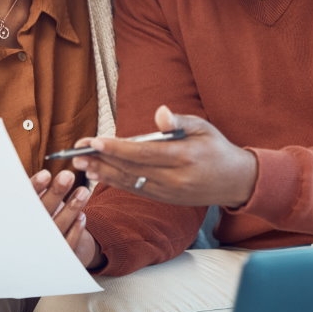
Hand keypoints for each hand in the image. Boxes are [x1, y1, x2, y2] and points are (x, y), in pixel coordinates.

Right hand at [31, 169, 101, 268]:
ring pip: (58, 227)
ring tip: (83, 191)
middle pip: (42, 211)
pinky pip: (67, 244)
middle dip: (55, 193)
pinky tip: (82, 216)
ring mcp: (43, 246)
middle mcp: (27, 232)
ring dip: (72, 208)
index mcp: (17, 215)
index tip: (46, 174)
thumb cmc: (35, 217)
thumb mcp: (30, 203)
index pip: (24, 200)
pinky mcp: (58, 256)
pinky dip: (75, 230)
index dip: (35, 187)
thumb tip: (41, 171)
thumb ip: (32, 190)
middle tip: (67, 176)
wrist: (38, 252)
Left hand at [71, 105, 257, 207]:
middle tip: (77, 152)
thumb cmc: (217, 148)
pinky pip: (136, 190)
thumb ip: (178, 121)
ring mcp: (168, 192)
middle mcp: (174, 178)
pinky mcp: (165, 199)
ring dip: (103, 173)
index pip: (144, 153)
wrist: (235, 181)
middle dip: (102, 160)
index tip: (95, 141)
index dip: (117, 148)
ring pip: (130, 182)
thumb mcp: (203, 127)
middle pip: (131, 169)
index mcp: (184, 157)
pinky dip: (116, 182)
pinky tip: (99, 174)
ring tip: (81, 164)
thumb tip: (160, 112)